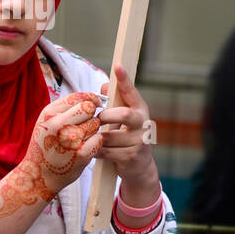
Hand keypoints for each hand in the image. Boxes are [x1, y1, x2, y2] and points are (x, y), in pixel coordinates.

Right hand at [9, 92, 102, 203]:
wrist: (39, 175)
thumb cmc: (45, 146)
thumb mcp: (46, 122)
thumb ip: (65, 108)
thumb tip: (91, 98)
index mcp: (49, 114)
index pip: (78, 97)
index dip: (90, 97)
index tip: (95, 102)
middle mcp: (59, 125)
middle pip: (89, 108)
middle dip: (91, 113)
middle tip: (87, 122)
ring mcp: (71, 140)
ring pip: (95, 123)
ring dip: (92, 129)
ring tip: (81, 138)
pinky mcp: (82, 154)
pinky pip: (99, 138)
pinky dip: (95, 142)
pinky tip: (86, 147)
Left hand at [97, 64, 160, 201]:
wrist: (140, 168)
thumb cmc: (127, 138)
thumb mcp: (123, 120)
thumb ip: (115, 102)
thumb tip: (105, 85)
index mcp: (139, 110)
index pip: (131, 92)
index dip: (124, 79)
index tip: (118, 65)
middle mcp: (143, 124)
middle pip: (124, 115)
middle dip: (106, 116)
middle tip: (97, 119)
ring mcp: (140, 142)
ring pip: (110, 136)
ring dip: (98, 138)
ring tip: (91, 138)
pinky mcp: (132, 157)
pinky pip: (107, 152)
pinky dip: (97, 151)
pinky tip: (93, 151)